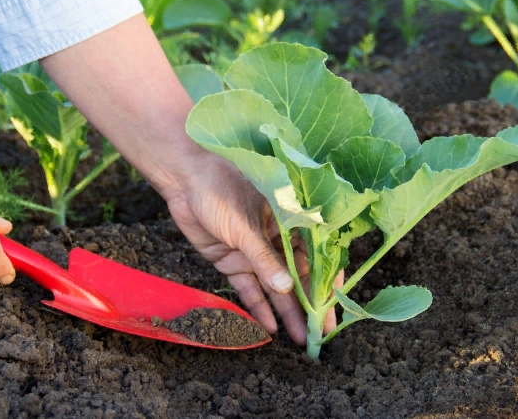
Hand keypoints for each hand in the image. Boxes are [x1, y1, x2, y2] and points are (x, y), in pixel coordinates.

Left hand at [164, 154, 339, 344]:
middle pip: (297, 277)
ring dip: (286, 312)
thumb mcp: (246, 224)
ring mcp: (253, 252)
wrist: (183, 179)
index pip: (315, 256)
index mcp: (289, 221)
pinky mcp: (232, 261)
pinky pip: (248, 288)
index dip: (325, 282)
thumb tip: (287, 288)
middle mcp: (275, 239)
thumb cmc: (221, 188)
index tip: (333, 306)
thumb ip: (265, 258)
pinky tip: (269, 326)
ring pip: (274, 287)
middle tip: (320, 333)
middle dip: (308, 305)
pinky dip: (257, 306)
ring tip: (299, 338)